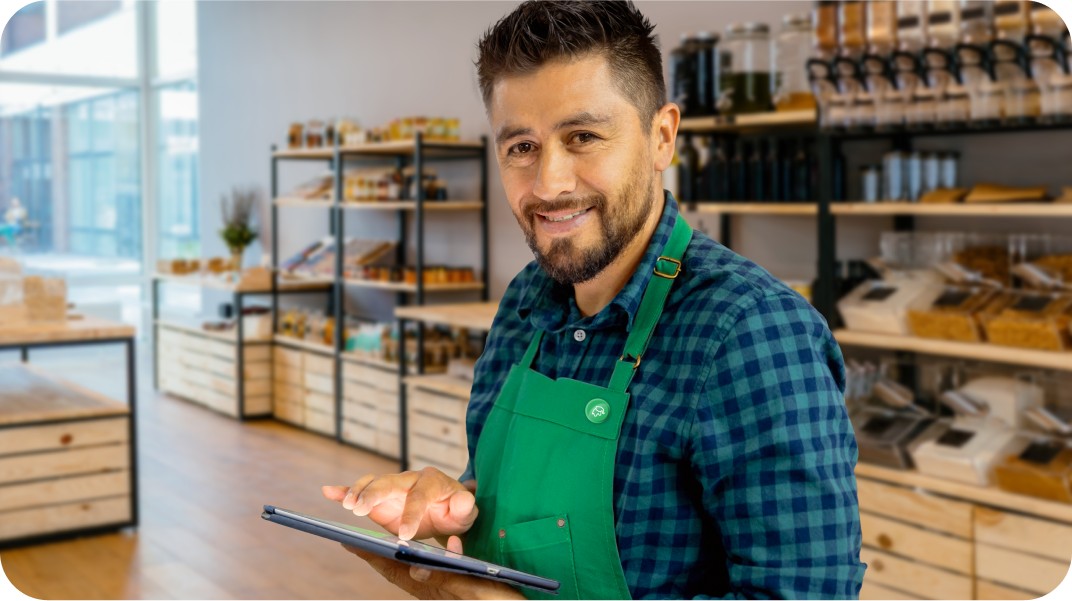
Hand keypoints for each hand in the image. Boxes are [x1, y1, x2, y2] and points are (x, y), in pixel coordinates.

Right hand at [323, 468, 477, 540]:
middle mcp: (409, 480)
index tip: (405, 534)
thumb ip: (465, 506)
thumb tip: (462, 500)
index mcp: (431, 481)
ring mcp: (392, 487)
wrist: (447, 508)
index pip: (419, 496)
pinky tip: (328, 491)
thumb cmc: (455, 510)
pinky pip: (361, 489)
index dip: (412, 514)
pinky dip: (344, 490)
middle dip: (374, 495)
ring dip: (359, 492)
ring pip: (373, 483)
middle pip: (389, 483)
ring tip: (349, 507)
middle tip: (361, 510)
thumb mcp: (466, 511)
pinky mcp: (379, 497)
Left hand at [342, 536, 525, 600]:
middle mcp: (434, 591)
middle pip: (397, 571)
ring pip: (410, 572)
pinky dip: (414, 561)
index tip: (349, 542)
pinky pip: (427, 573)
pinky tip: (415, 554)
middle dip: (375, 555)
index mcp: (435, 591)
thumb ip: (447, 578)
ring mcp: (443, 592)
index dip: (371, 555)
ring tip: (374, 545)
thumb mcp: (475, 590)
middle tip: (353, 540)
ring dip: (391, 558)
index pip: (395, 570)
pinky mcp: (454, 591)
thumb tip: (415, 566)